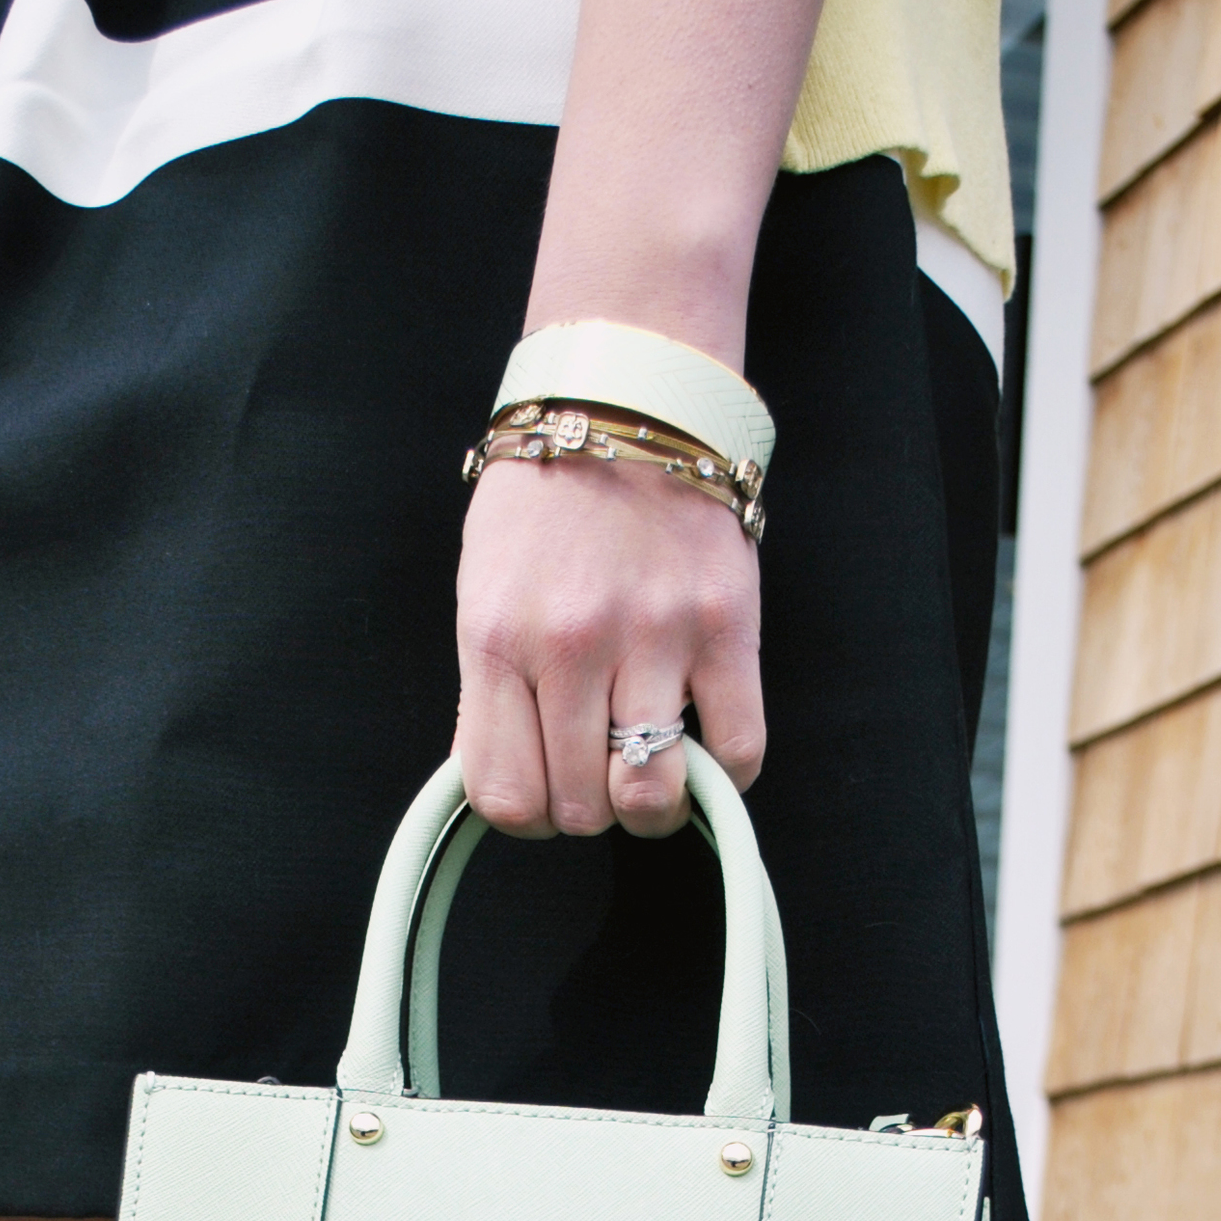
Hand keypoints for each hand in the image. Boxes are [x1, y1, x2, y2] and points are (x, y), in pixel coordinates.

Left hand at [453, 452, 763, 842]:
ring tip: (648, 764)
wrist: (625, 407)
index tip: (544, 787)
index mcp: (497, 639)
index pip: (504, 795)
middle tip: (597, 764)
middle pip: (579, 808)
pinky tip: (702, 743)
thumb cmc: (546, 505)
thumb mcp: (483, 592)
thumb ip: (493, 689)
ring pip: (650, 796)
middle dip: (588, 806)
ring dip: (649, 803)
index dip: (527, 814)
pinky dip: (721, 772)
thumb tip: (519, 781)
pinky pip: (738, 752)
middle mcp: (572, 645)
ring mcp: (654, 637)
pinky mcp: (727, 626)